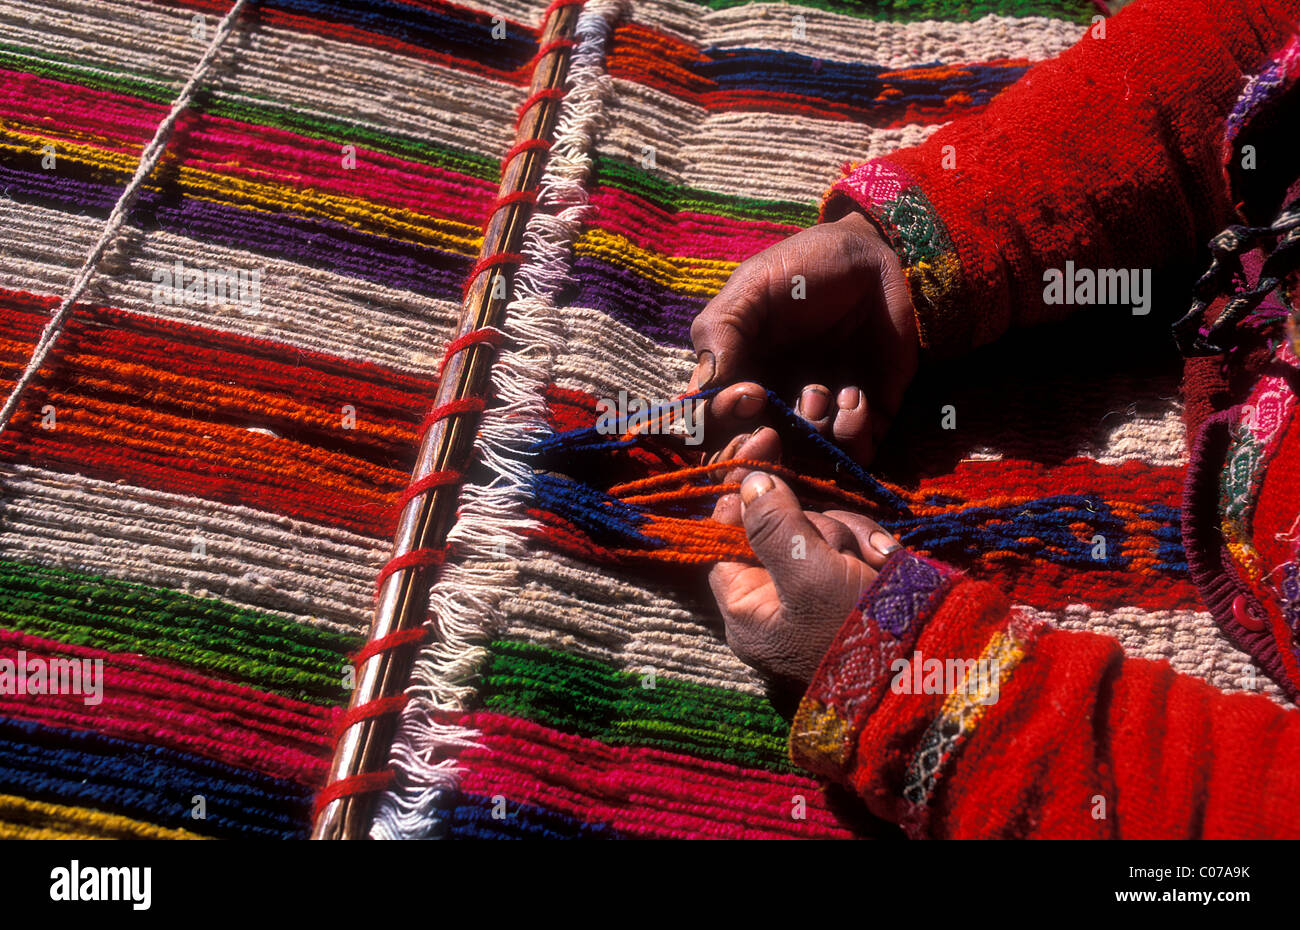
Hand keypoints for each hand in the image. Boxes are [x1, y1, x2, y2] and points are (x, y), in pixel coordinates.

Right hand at [689, 210, 917, 464]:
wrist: (872, 255)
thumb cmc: (802, 267)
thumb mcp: (751, 288)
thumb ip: (721, 333)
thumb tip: (701, 390)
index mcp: (737, 381)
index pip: (714, 433)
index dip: (725, 433)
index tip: (750, 396)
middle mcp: (775, 407)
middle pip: (757, 459)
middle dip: (768, 451)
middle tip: (782, 426)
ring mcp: (820, 415)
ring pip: (807, 460)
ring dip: (817, 432)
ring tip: (832, 391)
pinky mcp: (866, 414)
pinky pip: (856, 451)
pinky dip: (854, 432)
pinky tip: (857, 394)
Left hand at [709, 462, 901, 685]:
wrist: (938, 671)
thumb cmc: (858, 633)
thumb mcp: (809, 575)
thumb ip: (773, 525)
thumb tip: (748, 482)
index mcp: (748, 609)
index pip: (726, 531)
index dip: (744, 488)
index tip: (765, 442)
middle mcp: (778, 603)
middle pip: (781, 526)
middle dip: (819, 526)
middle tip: (842, 554)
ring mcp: (819, 597)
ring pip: (824, 531)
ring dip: (852, 537)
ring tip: (875, 565)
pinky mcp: (857, 590)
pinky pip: (856, 548)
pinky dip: (873, 550)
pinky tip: (890, 564)